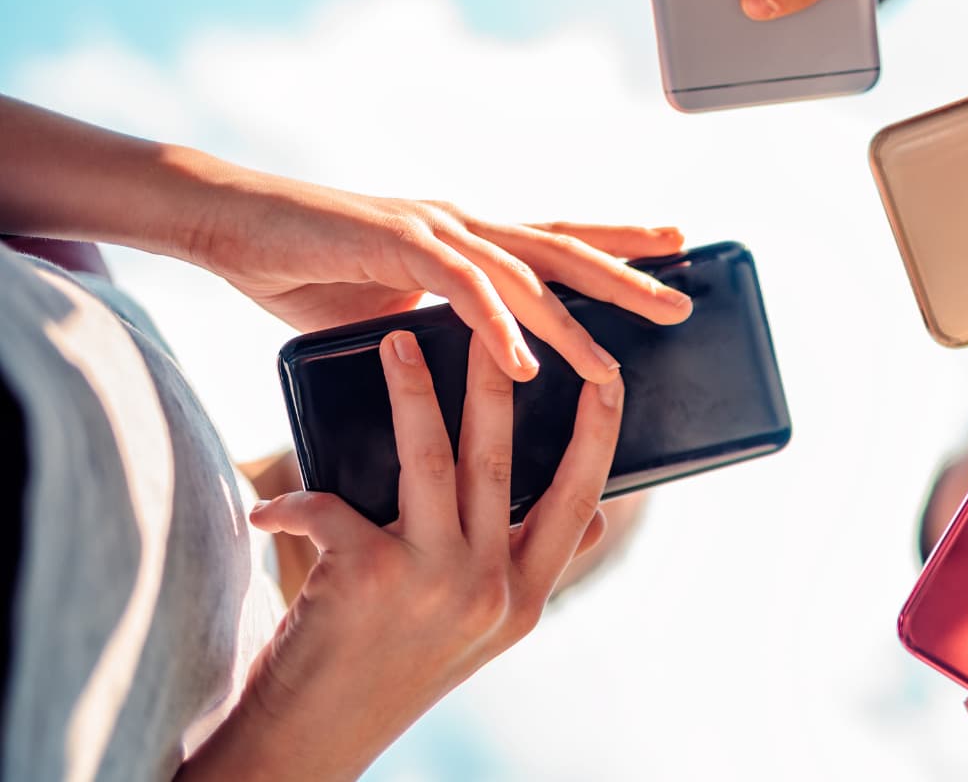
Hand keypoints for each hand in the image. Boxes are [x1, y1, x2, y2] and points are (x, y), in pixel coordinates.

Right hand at [175, 159, 689, 382]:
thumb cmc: (301, 269)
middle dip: (625, 278)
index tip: (674, 249)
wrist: (226, 225)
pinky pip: (460, 290)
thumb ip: (437, 336)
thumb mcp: (389, 315)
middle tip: (681, 303)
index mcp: (465, 239)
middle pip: (561, 251)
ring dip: (570, 323)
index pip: (555, 240)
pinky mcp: (394, 242)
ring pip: (520, 274)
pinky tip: (525, 364)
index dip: (615, 243)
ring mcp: (432, 229)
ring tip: (612, 366)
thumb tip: (478, 378)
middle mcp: (460, 225)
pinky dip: (495, 327)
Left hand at [180, 332, 620, 780]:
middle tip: (494, 316)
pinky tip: (270, 504)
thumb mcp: (485, 629)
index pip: (583, 495)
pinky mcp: (372, 581)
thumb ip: (534, 567)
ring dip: (415, 393)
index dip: (599, 431)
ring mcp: (437, 585)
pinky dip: (297, 501)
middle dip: (501, 379)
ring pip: (434, 461)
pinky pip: (334, 508)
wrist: (313, 744)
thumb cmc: (390, 669)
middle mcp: (493, 589)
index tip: (609, 370)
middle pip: (505, 460)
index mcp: (527, 595)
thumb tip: (598, 517)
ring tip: (398, 340)